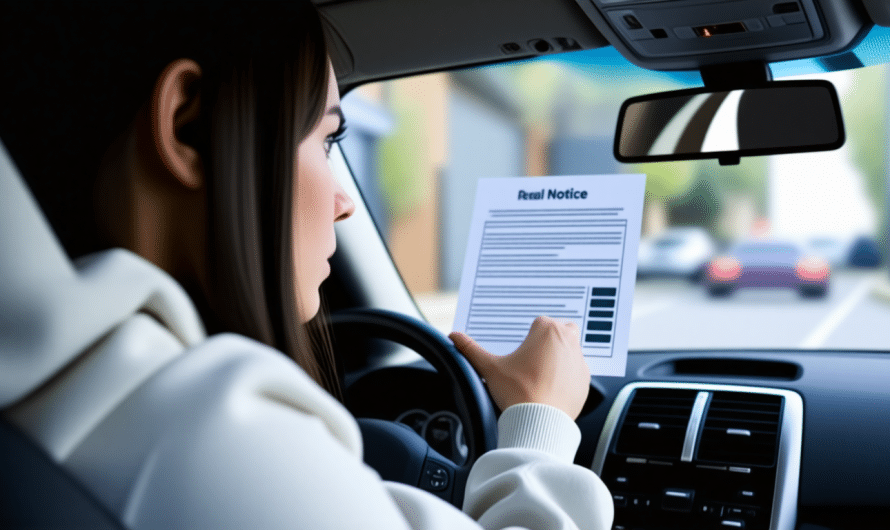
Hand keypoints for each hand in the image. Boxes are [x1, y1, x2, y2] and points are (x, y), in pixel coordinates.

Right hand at [449, 316, 589, 419]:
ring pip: (570, 351)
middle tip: (531, 360)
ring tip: (539, 376)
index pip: (538, 323)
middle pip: (558, 332)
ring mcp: (579, 362)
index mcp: (547, 331)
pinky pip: (576, 372)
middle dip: (547, 342)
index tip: (521, 352)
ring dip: (558, 358)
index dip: (527, 337)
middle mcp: (568, 341)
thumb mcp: (490, 368)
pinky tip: (549, 388)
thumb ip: (470, 349)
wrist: (539, 423)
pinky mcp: (585, 381)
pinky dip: (566, 377)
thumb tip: (454, 336)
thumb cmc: (518, 393)